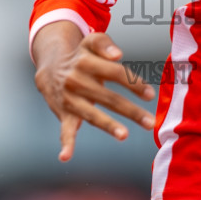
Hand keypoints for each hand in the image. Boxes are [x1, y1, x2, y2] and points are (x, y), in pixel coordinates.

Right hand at [32, 24, 156, 161]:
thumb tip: (118, 55)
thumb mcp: (91, 43)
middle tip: (150, 123)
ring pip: (92, 114)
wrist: (50, 68)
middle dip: (130, 111)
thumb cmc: (81, 56)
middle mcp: (77, 81)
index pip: (115, 73)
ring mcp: (70, 99)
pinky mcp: (64, 114)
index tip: (150, 95)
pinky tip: (65, 156)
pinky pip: (65, 130)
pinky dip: (65, 144)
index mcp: (87, 62)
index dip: (133, 84)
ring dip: (108, 125)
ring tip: (124, 135)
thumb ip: (105, 44)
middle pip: (109, 97)